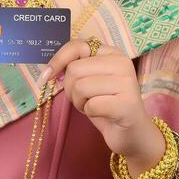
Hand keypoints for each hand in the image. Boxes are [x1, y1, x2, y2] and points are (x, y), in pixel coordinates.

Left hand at [38, 39, 160, 161]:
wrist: (132, 133)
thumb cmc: (107, 105)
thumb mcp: (90, 81)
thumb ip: (76, 69)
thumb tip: (49, 70)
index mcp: (112, 53)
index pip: (78, 46)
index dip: (58, 59)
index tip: (46, 76)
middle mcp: (122, 63)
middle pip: (75, 70)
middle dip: (71, 89)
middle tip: (83, 99)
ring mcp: (127, 83)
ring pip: (80, 87)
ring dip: (79, 102)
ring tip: (93, 106)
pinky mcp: (127, 104)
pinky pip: (91, 106)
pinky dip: (89, 113)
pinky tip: (102, 114)